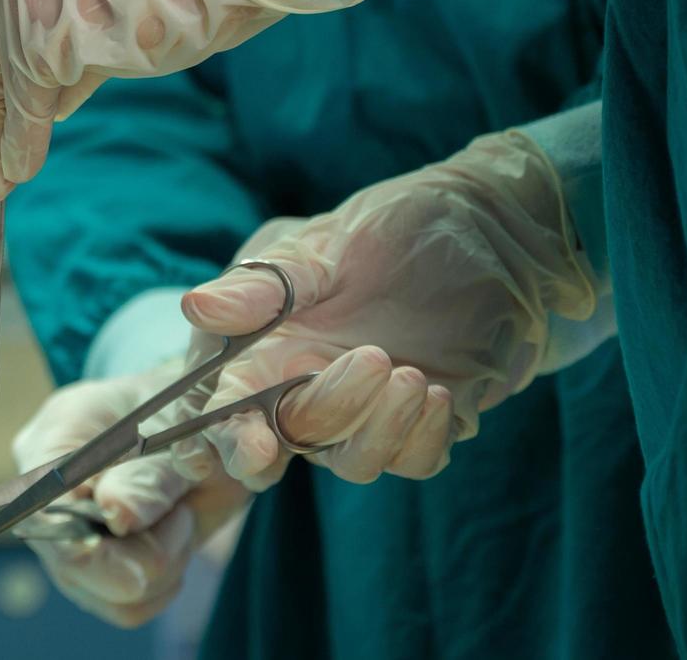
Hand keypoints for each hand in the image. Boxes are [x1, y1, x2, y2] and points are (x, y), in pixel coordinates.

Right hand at [13, 362, 250, 627]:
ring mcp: (67, 546)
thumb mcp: (174, 428)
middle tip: (180, 513)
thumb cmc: (178, 408)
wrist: (193, 415)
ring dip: (163, 568)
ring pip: (110, 599)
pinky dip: (165, 584)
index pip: (43, 516)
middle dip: (146, 555)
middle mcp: (45, 506)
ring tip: (178, 517)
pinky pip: (129, 608)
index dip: (89, 549)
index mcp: (46, 450)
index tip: (143, 557)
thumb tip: (118, 516)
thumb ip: (147, 473)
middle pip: (76, 570)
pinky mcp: (95, 575)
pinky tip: (173, 539)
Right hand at [173, 132, 599, 489]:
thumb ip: (265, 286)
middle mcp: (310, 386)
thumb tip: (195, 308)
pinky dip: (421, 438)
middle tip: (370, 361)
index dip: (231, 440)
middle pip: (287, 443)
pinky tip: (437, 393)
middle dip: (325, 417)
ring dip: (377, 428)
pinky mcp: (424, 422)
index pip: (231, 411)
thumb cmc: (395, 226)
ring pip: (352, 460)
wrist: (491, 228)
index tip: (254, 447)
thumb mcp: (326, 245)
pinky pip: (413, 460)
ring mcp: (368, 409)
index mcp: (270, 347)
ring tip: (408, 373)